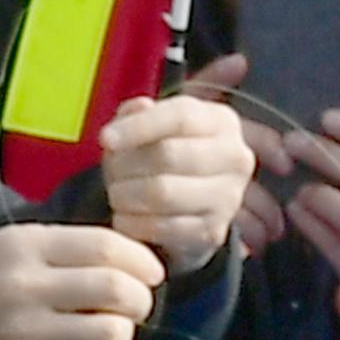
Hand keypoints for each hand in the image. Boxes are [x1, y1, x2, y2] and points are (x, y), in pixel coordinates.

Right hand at [0, 224, 164, 339]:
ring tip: (111, 328)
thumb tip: (115, 256)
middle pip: (116, 289)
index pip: (105, 246)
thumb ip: (53, 247)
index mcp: (23, 246)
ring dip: (122, 330)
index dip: (140, 259)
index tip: (151, 270)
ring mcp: (28, 330)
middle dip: (141, 298)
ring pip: (109, 332)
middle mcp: (29, 286)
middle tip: (138, 302)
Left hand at [94, 55, 256, 266]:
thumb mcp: (153, 126)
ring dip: (125, 194)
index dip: (138, 127)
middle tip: (109, 173)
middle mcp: (235, 158)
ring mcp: (228, 198)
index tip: (105, 139)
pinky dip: (132, 223)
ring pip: (162, 193)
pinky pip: (161, 227)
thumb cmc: (167, 155)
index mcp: (222, 122)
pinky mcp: (213, 231)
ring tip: (116, 193)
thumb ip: (139, 113)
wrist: (191, 205)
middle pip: (168, 156)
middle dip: (127, 164)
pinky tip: (124, 216)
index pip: (180, 117)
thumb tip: (137, 108)